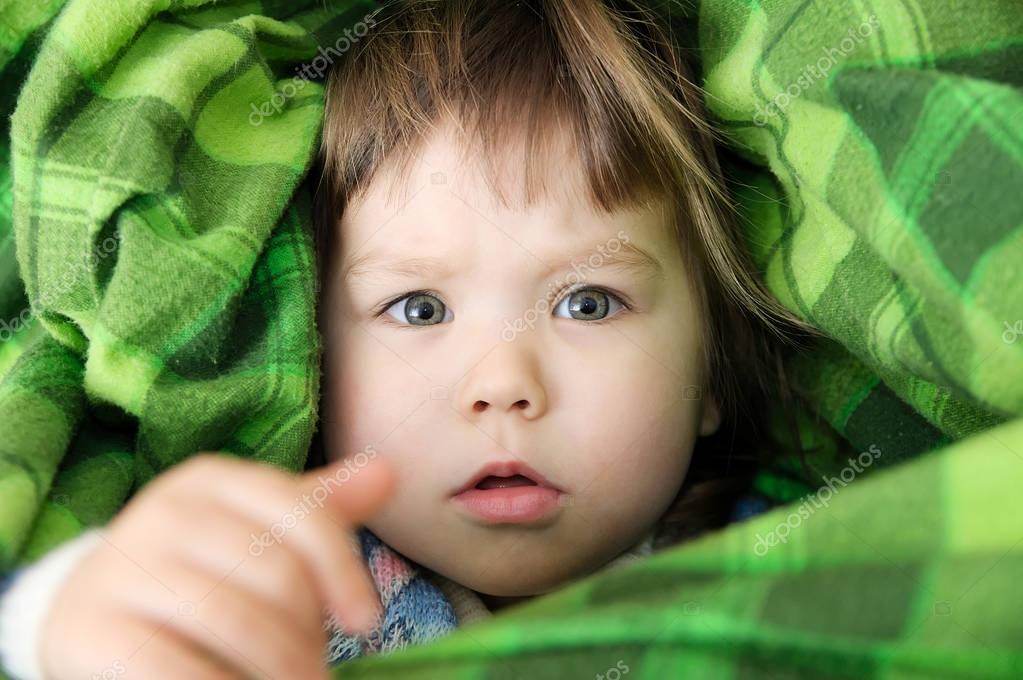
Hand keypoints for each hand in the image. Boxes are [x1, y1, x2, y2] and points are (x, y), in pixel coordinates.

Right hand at [38, 452, 395, 679]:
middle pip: (276, 574)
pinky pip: (178, 668)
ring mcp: (121, 567)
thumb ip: (320, 511)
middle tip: (311, 669)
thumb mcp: (258, 532)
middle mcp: (163, 510)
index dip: (344, 571)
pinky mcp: (89, 629)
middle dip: (306, 634)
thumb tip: (388, 473)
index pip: (303, 515)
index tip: (366, 623)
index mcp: (211, 479)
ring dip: (277, 670)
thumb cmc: (199, 571)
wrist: (88, 613)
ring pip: (235, 621)